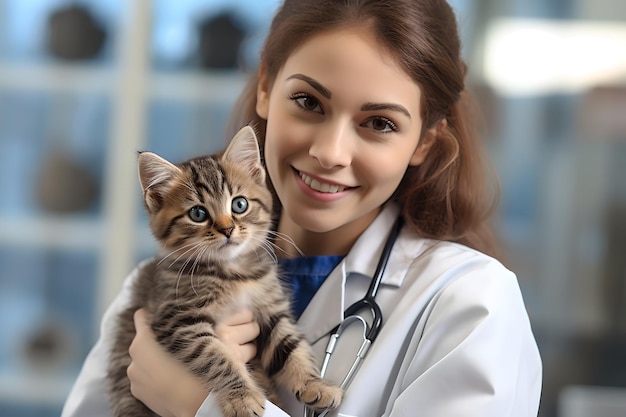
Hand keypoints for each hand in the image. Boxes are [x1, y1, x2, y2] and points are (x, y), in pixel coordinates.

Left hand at [127, 308, 259, 416]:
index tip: (167, 317)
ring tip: (176, 362)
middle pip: (143, 339)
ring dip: (155, 357)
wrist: (198, 407)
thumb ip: (178, 328)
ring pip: (144, 359)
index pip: (141, 317)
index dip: (154, 315)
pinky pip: (144, 375)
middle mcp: (133, 359)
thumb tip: (175, 319)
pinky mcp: (137, 393)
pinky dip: (154, 374)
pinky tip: (170, 377)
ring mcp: (134, 377)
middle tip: (178, 341)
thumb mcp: (194, 342)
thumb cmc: (198, 371)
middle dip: (156, 339)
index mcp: (143, 342)